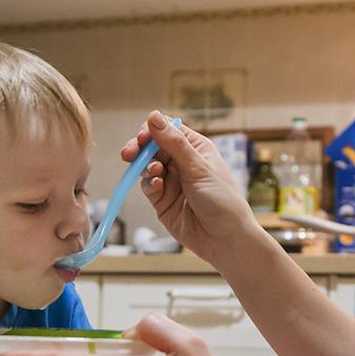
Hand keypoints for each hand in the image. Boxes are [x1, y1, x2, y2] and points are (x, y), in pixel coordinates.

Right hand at [124, 111, 259, 263]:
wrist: (225, 239)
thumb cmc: (222, 200)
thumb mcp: (198, 168)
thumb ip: (173, 143)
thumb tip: (154, 116)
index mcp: (195, 148)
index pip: (168, 129)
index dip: (152, 130)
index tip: (142, 137)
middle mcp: (182, 162)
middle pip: (152, 147)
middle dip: (140, 149)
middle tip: (129, 153)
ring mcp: (172, 182)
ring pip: (147, 166)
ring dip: (146, 167)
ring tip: (154, 173)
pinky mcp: (163, 201)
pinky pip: (148, 187)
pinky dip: (149, 185)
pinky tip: (157, 187)